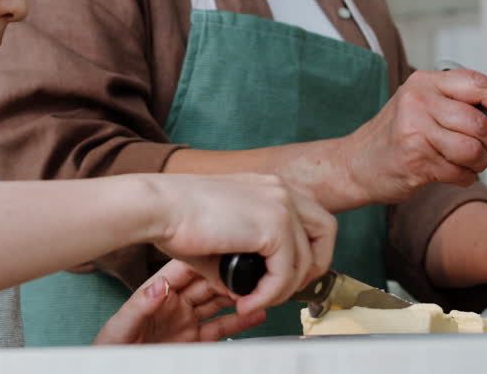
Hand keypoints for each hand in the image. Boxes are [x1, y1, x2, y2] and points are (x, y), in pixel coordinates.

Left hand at [94, 260, 266, 343]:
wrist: (117, 371)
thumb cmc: (112, 350)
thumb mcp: (121, 327)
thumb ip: (140, 306)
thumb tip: (159, 285)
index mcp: (157, 294)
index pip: (184, 271)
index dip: (204, 261)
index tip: (223, 253)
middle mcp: (175, 305)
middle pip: (207, 285)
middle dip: (227, 277)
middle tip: (248, 272)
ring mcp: (186, 323)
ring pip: (219, 304)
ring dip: (238, 297)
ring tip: (259, 289)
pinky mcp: (195, 342)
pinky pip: (221, 329)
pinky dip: (239, 322)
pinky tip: (254, 314)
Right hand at [143, 173, 335, 314]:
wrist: (159, 206)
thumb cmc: (176, 217)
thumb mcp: (222, 234)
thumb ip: (244, 258)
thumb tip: (247, 289)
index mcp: (269, 185)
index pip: (311, 218)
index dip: (307, 251)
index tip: (287, 275)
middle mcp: (281, 189)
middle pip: (326, 231)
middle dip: (312, 266)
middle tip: (283, 289)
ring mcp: (281, 204)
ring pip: (307, 260)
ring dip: (282, 289)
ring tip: (254, 300)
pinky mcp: (275, 225)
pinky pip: (285, 274)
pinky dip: (268, 295)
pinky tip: (246, 301)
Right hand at [341, 69, 486, 204]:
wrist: (355, 164)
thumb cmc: (394, 136)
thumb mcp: (424, 107)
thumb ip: (463, 102)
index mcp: (424, 82)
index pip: (478, 84)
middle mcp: (418, 101)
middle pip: (480, 123)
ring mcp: (414, 131)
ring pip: (473, 150)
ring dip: (480, 164)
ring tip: (469, 164)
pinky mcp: (415, 160)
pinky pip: (460, 172)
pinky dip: (465, 177)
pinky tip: (451, 173)